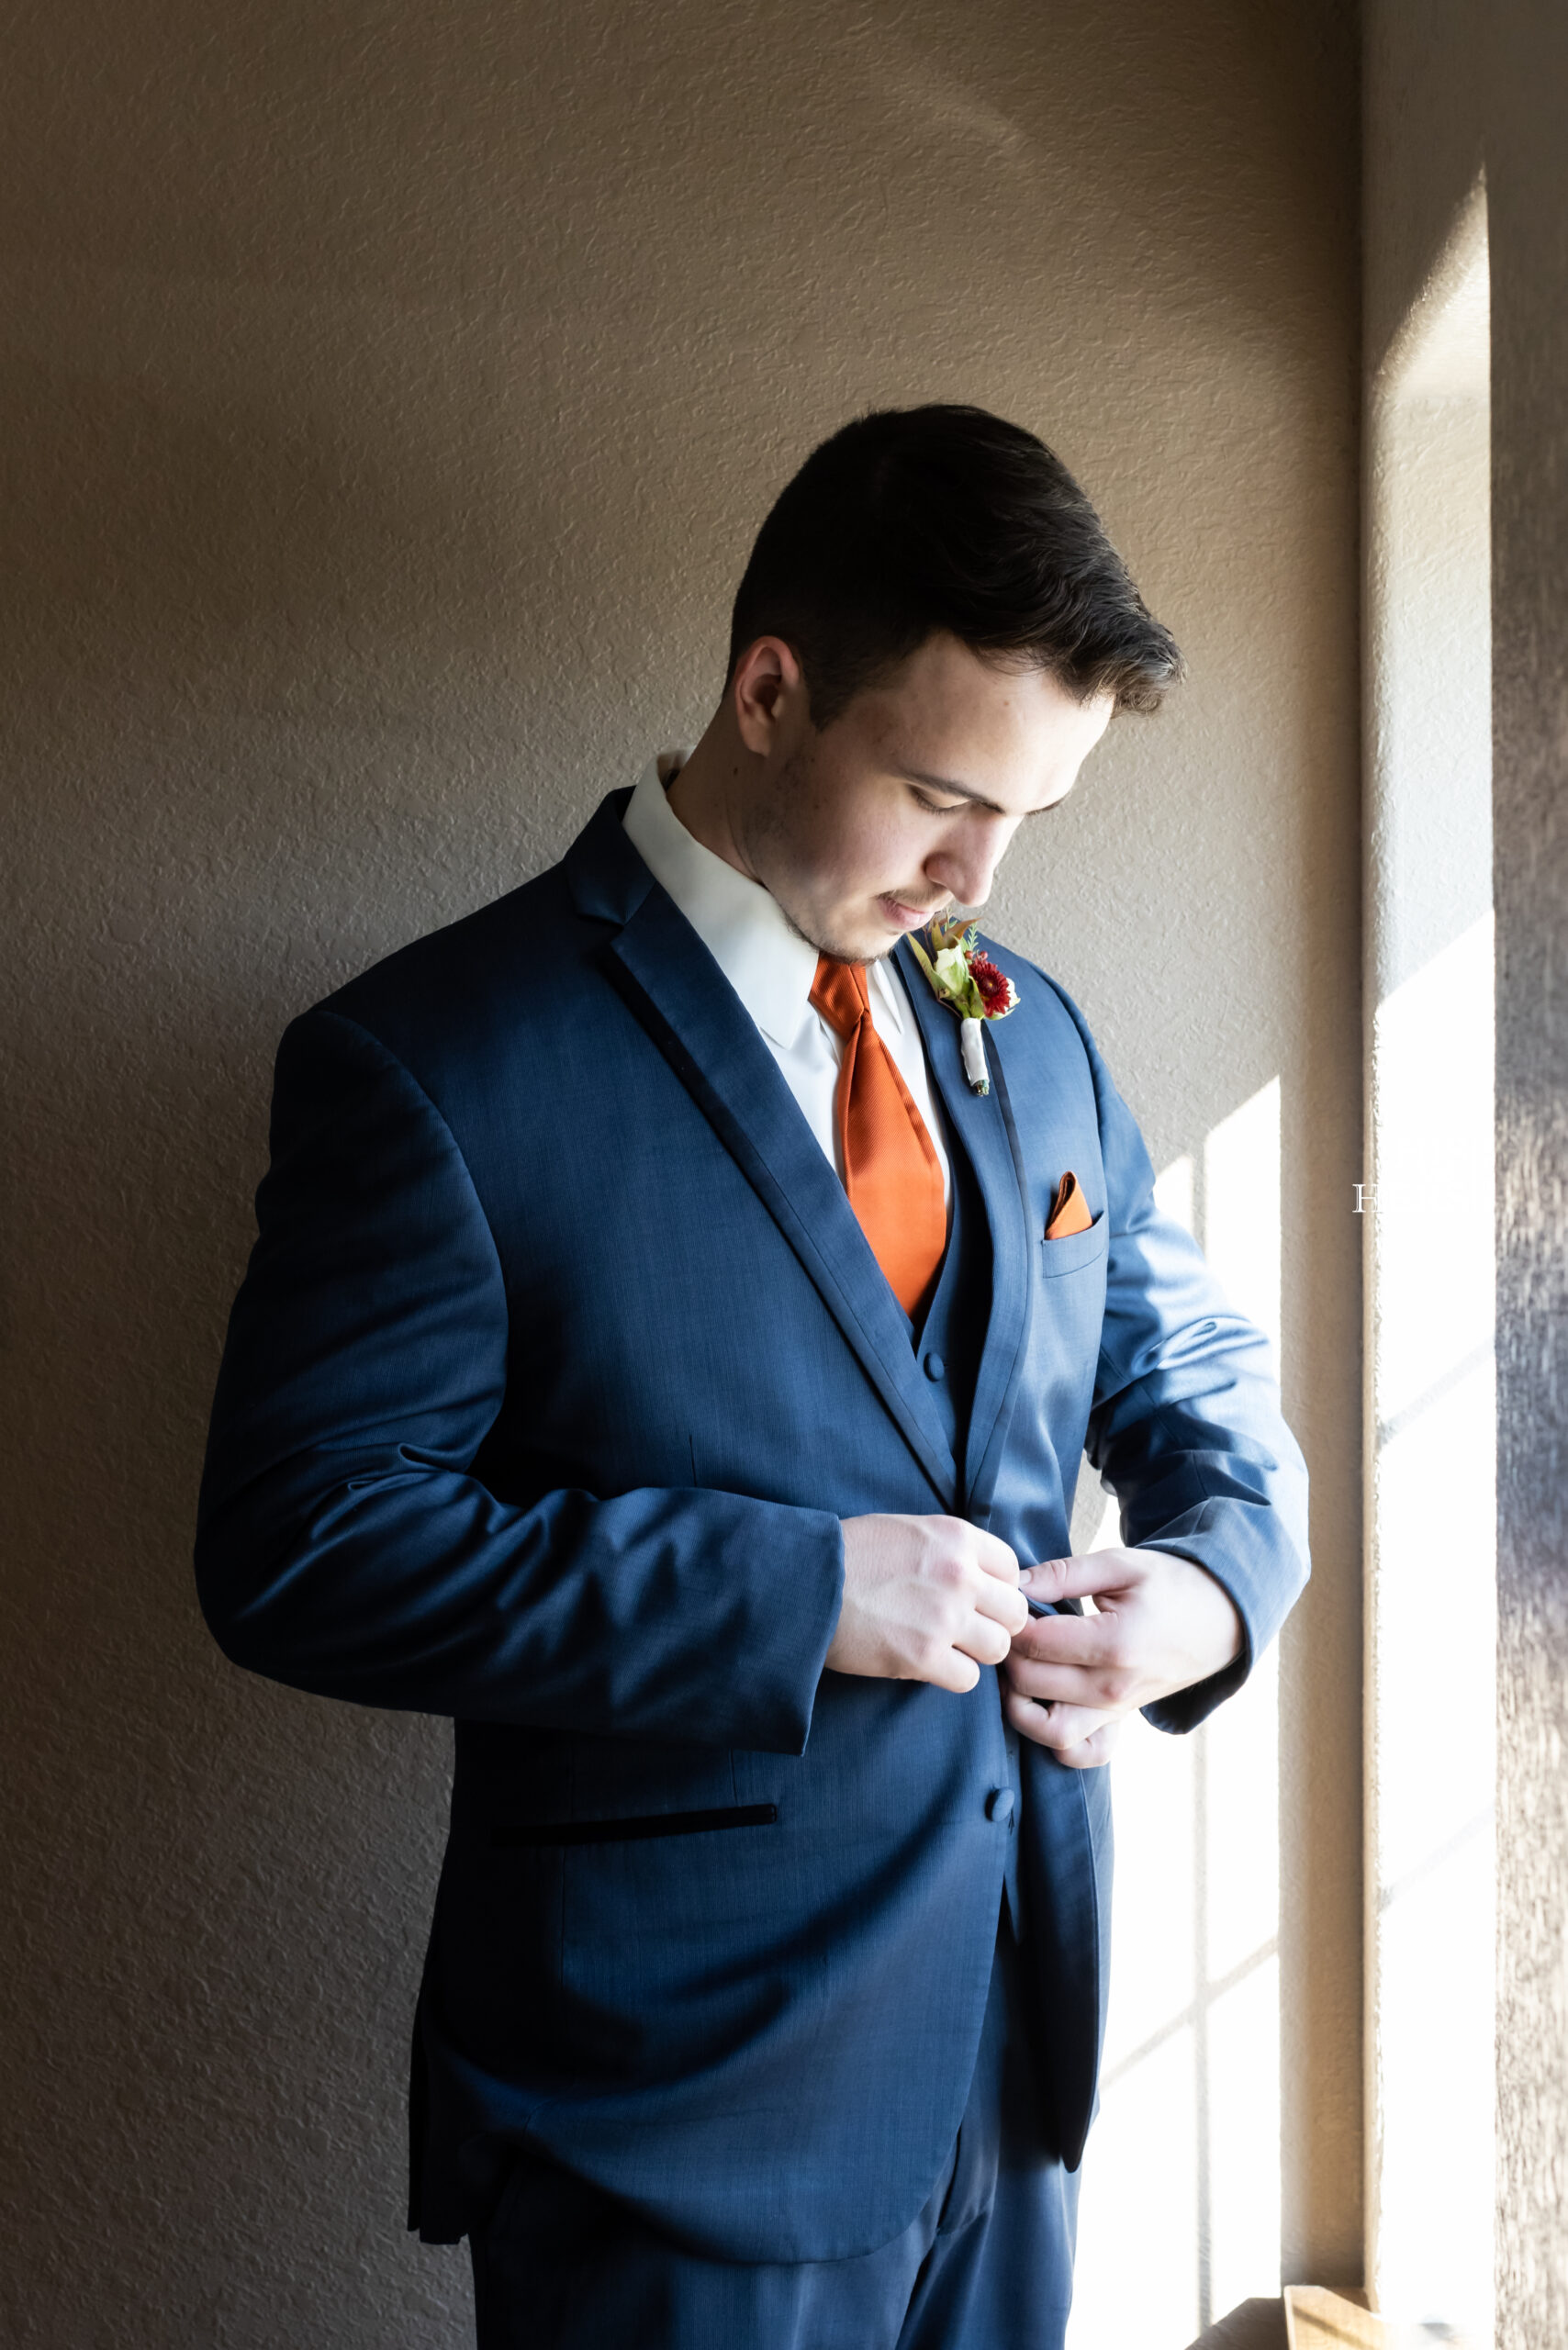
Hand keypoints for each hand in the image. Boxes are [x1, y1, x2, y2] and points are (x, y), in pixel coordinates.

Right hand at [827, 1515, 1028, 1692]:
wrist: (803, 1582)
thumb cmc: (849, 1555)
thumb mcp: (908, 1530)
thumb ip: (951, 1549)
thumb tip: (983, 1578)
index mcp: (957, 1537)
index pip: (1013, 1570)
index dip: (998, 1589)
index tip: (978, 1599)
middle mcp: (959, 1575)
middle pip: (1015, 1613)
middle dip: (995, 1623)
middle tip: (966, 1629)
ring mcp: (943, 1617)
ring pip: (998, 1648)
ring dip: (976, 1652)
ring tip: (947, 1646)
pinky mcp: (923, 1656)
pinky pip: (969, 1679)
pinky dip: (952, 1675)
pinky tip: (928, 1663)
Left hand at [1002, 1547, 1243, 1768]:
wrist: (1220, 1620)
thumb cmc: (1170, 1585)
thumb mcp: (1121, 1564)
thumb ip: (1064, 1573)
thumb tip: (1014, 1583)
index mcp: (1115, 1643)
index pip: (1036, 1642)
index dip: (1010, 1621)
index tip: (1010, 1603)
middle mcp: (1113, 1687)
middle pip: (1031, 1683)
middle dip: (1008, 1654)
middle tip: (1008, 1628)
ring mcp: (1116, 1711)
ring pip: (1047, 1731)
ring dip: (1019, 1702)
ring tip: (1020, 1666)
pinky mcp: (1118, 1721)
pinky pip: (1078, 1752)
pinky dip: (1053, 1741)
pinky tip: (1043, 1705)